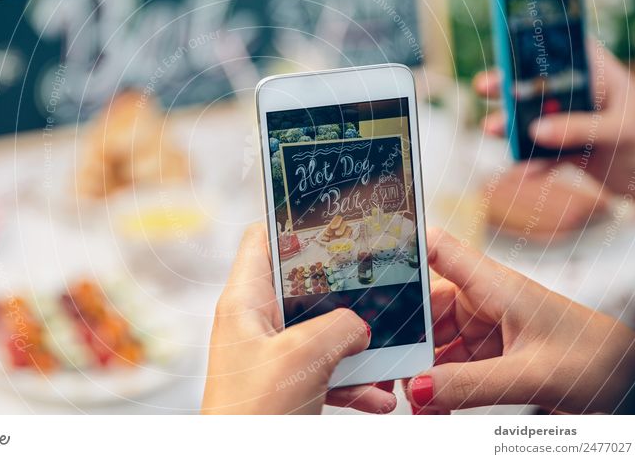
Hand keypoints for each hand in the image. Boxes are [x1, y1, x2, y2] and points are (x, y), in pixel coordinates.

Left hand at [202, 224, 396, 414]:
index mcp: (245, 301)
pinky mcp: (288, 385)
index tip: (334, 219)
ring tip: (389, 348)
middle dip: (345, 289)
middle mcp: (257, 322)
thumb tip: (359, 323)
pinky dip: (354, 382)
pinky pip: (327, 371)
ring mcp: (273, 355)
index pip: (262, 239)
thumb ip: (338, 326)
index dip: (293, 223)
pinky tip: (379, 399)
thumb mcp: (301, 358)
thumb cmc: (251, 415)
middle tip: (379, 280)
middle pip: (304, 285)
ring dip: (358, 343)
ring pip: (323, 331)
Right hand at [404, 228, 634, 413]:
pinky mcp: (490, 355)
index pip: (436, 249)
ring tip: (411, 400)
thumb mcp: (534, 374)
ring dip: (420, 370)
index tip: (363, 269)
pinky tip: (434, 409)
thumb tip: (418, 390)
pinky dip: (440, 387)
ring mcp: (485, 328)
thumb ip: (472, 384)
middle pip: (424, 307)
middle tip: (381, 369)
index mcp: (494, 284)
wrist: (632, 381)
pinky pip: (451, 367)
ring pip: (434, 343)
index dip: (399, 250)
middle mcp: (484, 300)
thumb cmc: (598, 359)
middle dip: (401, 338)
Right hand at [476, 41, 634, 203]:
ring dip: (511, 125)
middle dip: (508, 86)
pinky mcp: (562, 146)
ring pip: (531, 118)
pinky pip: (540, 152)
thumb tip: (536, 130)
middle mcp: (578, 93)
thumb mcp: (620, 130)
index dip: (533, 48)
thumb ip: (580, 128)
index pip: (562, 51)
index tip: (506, 50)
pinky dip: (530, 161)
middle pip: (536, 83)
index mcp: (597, 73)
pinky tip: (524, 170)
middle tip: (483, 86)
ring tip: (491, 129)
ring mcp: (567, 119)